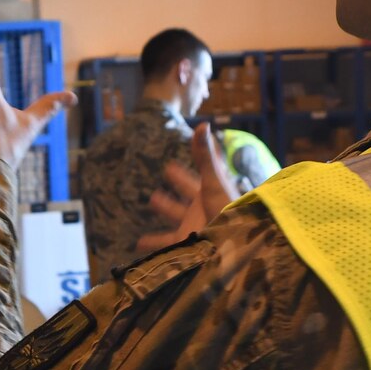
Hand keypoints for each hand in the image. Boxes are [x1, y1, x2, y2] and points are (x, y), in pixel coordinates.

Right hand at [137, 123, 239, 254]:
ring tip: (152, 200)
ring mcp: (192, 225)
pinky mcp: (184, 243)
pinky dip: (151, 243)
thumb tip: (201, 124)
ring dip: (164, 207)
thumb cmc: (226, 211)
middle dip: (178, 181)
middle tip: (167, 170)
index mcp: (209, 191)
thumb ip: (205, 156)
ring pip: (174, 215)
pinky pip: (164, 243)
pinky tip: (138, 244)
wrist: (232, 245)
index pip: (199, 172)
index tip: (187, 148)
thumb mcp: (213, 182)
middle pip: (186, 191)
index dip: (194, 159)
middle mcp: (200, 207)